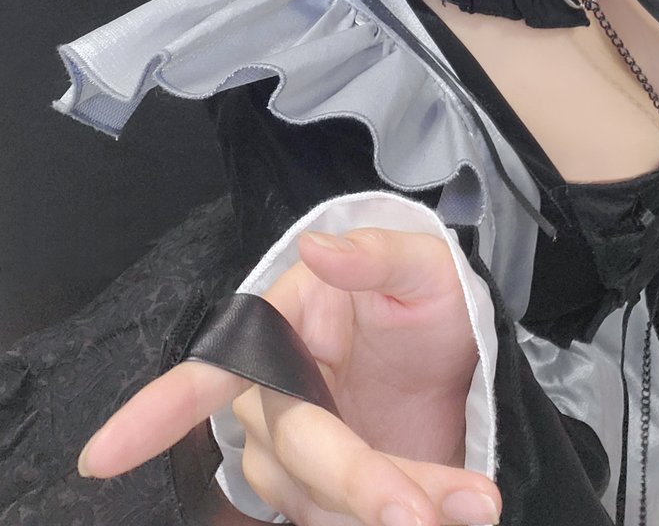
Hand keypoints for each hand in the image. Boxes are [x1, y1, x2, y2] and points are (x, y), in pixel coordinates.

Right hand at [78, 227, 500, 525]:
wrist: (464, 352)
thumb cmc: (431, 296)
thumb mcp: (423, 265)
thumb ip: (375, 255)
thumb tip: (318, 246)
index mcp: (283, 326)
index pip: (209, 369)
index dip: (154, 413)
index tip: (99, 458)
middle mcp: (277, 393)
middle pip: (296, 446)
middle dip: (357, 482)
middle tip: (420, 513)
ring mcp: (300, 449)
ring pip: (324, 497)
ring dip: (397, 505)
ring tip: (473, 504)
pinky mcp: (328, 493)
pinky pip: (345, 518)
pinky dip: (407, 517)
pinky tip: (457, 512)